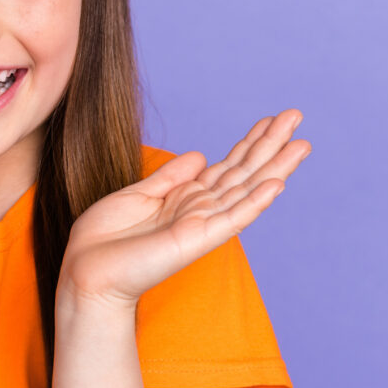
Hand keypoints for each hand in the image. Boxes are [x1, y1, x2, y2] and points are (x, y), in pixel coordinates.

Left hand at [56, 108, 310, 311]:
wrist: (86, 270)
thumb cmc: (105, 239)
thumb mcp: (139, 194)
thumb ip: (171, 177)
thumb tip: (201, 155)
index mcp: (186, 198)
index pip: (228, 166)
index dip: (250, 142)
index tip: (272, 119)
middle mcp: (200, 210)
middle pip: (244, 172)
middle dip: (271, 145)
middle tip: (297, 116)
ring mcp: (202, 225)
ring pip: (247, 191)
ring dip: (275, 168)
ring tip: (301, 144)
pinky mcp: (196, 240)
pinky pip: (232, 218)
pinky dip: (254, 202)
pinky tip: (276, 183)